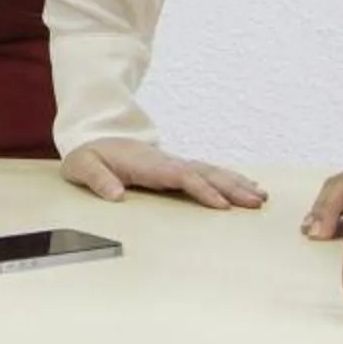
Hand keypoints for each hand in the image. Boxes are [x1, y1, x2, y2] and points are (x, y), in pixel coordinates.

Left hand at [61, 138, 267, 210]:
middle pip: (203, 172)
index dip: (201, 189)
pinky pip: (207, 173)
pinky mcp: (176, 169)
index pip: (180, 176)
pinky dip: (228, 179)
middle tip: (256, 201)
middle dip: (231, 186)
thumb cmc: (89, 155)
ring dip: (235, 183)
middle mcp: (166, 162)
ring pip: (210, 171)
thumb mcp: (82, 166)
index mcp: (147, 164)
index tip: (222, 205)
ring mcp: (173, 164)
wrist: (92, 138)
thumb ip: (98, 179)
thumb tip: (117, 195)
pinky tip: (246, 187)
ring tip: (260, 196)